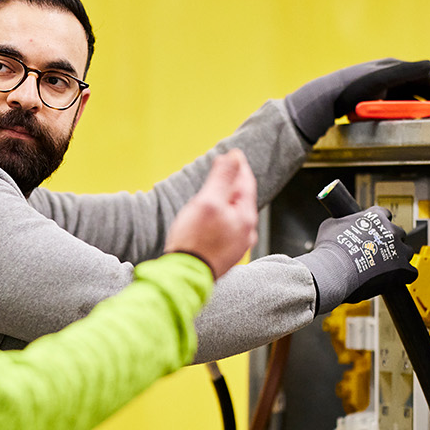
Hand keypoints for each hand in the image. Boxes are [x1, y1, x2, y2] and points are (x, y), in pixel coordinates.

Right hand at [164, 149, 258, 279]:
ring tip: (216, 191)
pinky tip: (210, 218)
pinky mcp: (224, 256)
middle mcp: (246, 234)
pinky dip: (221, 217)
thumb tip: (233, 156)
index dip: (239, 166)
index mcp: (245, 218)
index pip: (246, 183)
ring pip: (234, 216)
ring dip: (226, 201)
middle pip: (241, 200)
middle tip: (226, 168)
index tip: (233, 153)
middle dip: (233, 183)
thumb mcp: (208, 201)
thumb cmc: (194, 241)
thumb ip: (223, 178)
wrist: (183, 277)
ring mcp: (236, 246)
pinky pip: (226, 229)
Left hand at [284, 58, 429, 141]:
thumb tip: (429, 65)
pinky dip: (411, 110)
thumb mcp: (380, 80)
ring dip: (425, 105)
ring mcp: (384, 85)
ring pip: (413, 96)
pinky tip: (413, 119)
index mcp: (395, 67)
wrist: (323, 100)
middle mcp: (392, 74)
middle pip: (423, 86)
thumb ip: (405, 73)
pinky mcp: (376, 96)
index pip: (429, 76)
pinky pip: (401, 103)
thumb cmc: (350, 89)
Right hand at [297, 206, 416, 308]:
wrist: (334, 271)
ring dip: (399, 258)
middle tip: (377, 253)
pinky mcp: (403, 269)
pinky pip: (411, 272)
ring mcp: (399, 249)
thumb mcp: (330, 226)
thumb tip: (339, 224)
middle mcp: (391, 229)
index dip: (380, 225)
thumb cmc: (330, 249)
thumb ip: (341, 223)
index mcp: (375, 216)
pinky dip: (404, 276)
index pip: (385, 214)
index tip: (374, 233)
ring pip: (407, 252)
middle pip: (398, 233)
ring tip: (385, 269)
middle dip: (390, 242)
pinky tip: (394, 280)